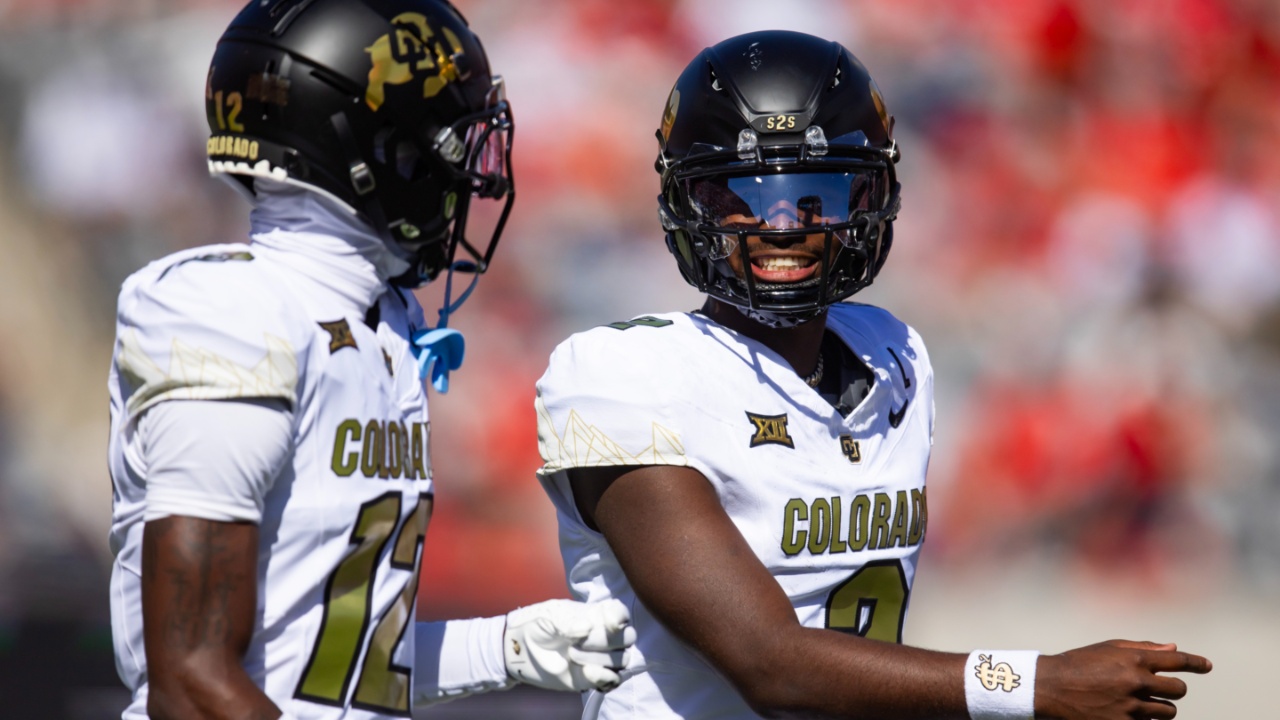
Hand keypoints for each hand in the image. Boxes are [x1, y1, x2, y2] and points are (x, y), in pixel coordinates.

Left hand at [504, 598, 635, 692]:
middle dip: (605, 641)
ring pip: (622, 659)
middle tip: (578, 642)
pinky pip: (614, 680)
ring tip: (572, 654)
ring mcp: (601, 657)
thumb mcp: (551, 617)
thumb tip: (587, 628)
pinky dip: (604, 677)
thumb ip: (570, 621)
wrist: (520, 649)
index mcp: (597, 614)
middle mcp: (604, 635)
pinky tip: (586, 672)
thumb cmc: (537, 624)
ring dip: (599, 658)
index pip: (621, 613)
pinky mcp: (594, 678)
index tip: (610, 624)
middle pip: (628, 638)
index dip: (620, 618)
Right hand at [1035, 640, 1211, 719]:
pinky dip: (1143, 719)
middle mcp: (1136, 682)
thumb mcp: (1108, 648)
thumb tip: (1174, 648)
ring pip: (1168, 711)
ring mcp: (1132, 707)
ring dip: (1159, 707)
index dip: (1195, 662)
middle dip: (1171, 688)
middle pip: (1178, 689)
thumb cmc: (1078, 664)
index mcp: (1133, 659)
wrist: (1049, 688)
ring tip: (1138, 702)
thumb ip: (1142, 648)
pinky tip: (1126, 712)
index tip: (1206, 665)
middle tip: (1156, 688)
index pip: (1177, 661)